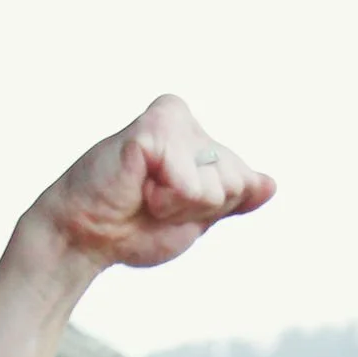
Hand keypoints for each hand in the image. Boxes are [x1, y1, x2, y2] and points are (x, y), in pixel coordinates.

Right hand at [14, 94, 274, 287]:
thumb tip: (271, 184)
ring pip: (217, 185)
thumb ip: (233, 199)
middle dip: (199, 208)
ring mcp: (170, 121)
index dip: (212, 209)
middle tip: (155, 202)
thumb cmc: (133, 227)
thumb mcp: (196, 218)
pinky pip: (190, 183)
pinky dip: (166, 200)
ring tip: (144, 194)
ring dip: (179, 206)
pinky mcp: (152, 130)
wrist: (86, 236)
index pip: (245, 181)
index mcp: (197, 136)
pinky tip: (136, 188)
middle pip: (236, 182)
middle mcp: (185, 120)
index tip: (169, 204)